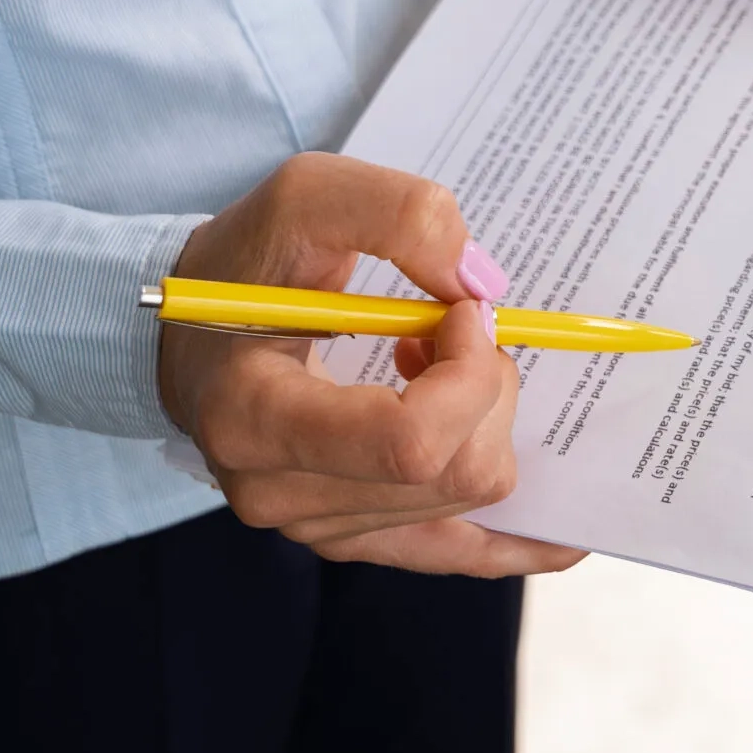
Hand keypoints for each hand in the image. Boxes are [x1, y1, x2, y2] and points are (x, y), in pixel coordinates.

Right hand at [159, 153, 587, 577]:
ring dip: (485, 418)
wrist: (191, 326)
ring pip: (473, 496)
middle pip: (458, 471)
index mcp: (255, 419)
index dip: (469, 373)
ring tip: (430, 364)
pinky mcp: (351, 537)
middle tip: (450, 327)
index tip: (462, 310)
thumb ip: (401, 215)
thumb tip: (482, 285)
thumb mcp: (308, 195)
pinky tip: (561, 536)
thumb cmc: (246, 259)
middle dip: (488, 386)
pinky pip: (457, 557)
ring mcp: (316, 528)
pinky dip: (517, 542)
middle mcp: (279, 494)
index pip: (411, 442)